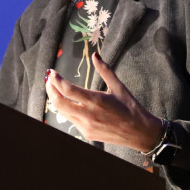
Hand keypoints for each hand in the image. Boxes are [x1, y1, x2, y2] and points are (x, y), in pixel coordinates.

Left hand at [45, 53, 162, 151]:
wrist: (140, 133)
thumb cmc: (131, 108)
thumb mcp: (118, 87)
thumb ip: (105, 70)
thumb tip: (95, 55)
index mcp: (96, 101)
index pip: (68, 90)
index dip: (56, 80)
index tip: (52, 72)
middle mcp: (88, 115)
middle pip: (59, 102)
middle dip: (50, 89)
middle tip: (49, 80)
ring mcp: (86, 126)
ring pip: (62, 112)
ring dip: (56, 99)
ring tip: (55, 89)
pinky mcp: (87, 134)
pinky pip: (71, 120)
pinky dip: (66, 109)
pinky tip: (69, 102)